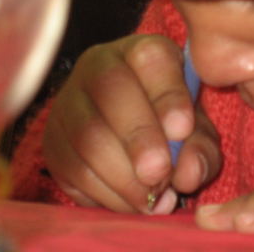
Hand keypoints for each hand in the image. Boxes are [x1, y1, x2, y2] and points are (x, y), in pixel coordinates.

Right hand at [42, 34, 220, 213]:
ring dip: (124, 176)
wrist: (130, 135)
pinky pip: (73, 169)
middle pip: (111, 92)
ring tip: (153, 196)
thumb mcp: (197, 129)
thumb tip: (187, 174)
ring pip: (88, 136)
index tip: (183, 128)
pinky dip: (106, 194)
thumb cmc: (170, 123)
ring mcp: (68, 102)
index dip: (167, 94)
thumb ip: (201, 148)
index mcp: (141, 51)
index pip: (151, 58)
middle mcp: (98, 66)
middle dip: (139, 137)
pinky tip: (132, 202)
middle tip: (161, 173)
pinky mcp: (53, 142)